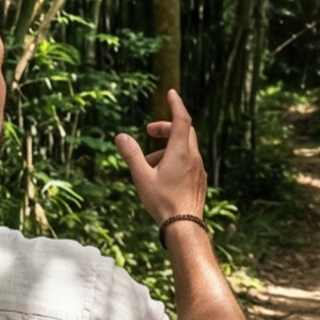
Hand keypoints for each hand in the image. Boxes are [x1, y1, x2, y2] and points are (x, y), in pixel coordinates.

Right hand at [115, 88, 206, 228]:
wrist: (184, 226)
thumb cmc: (162, 201)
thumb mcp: (141, 176)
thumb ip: (131, 155)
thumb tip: (120, 137)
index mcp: (181, 152)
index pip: (182, 119)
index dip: (176, 104)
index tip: (171, 93)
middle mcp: (194, 157)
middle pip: (184, 131)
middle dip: (167, 127)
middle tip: (149, 131)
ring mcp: (199, 169)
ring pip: (185, 148)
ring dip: (167, 147)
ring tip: (148, 162)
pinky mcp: (200, 180)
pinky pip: (188, 161)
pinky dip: (175, 159)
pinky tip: (161, 175)